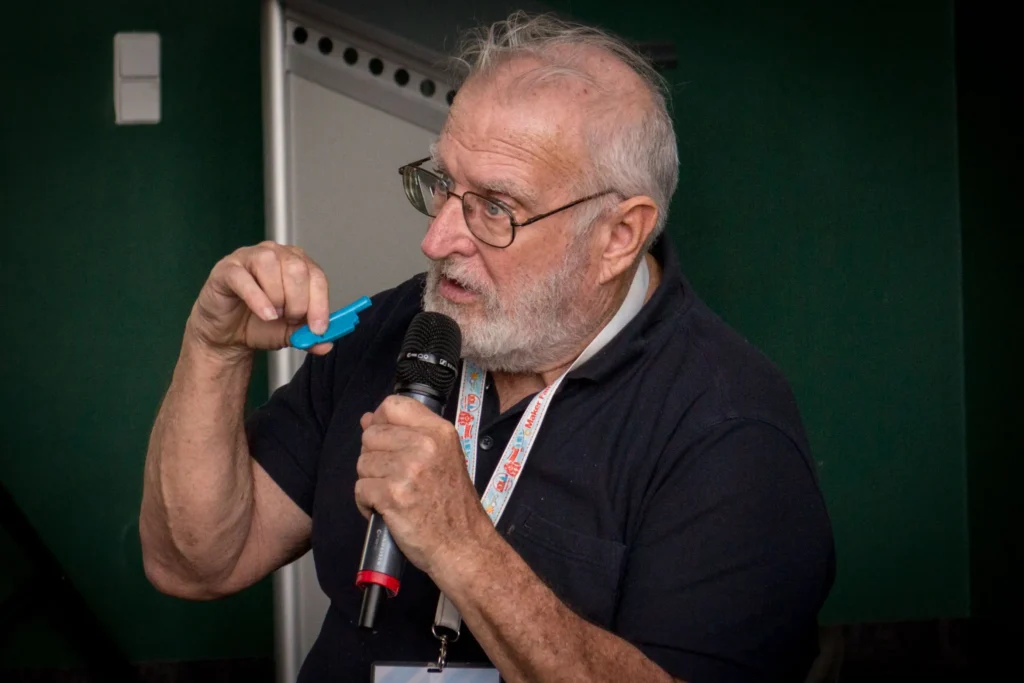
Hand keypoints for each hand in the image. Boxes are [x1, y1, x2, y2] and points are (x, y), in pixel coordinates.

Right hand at [187, 241, 331, 359]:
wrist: (228, 335)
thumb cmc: (260, 323)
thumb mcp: (290, 333)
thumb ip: (309, 336)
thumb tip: (326, 343)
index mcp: (296, 264)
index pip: (316, 275)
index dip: (320, 303)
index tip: (318, 328)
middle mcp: (275, 254)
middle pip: (296, 268)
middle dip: (298, 301)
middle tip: (290, 319)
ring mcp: (249, 257)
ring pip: (270, 264)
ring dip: (277, 296)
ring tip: (274, 315)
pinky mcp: (226, 269)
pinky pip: (243, 277)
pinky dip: (258, 299)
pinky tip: (265, 314)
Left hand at [355, 396, 492, 574]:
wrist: (463, 545)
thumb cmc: (452, 506)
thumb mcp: (443, 458)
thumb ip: (408, 435)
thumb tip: (368, 419)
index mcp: (439, 432)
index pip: (393, 405)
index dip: (381, 421)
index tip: (385, 440)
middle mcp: (425, 445)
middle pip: (371, 435)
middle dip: (374, 458)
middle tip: (394, 478)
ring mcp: (408, 470)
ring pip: (362, 464)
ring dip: (371, 483)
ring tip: (394, 496)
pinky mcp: (393, 495)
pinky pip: (360, 489)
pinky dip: (367, 504)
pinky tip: (387, 511)